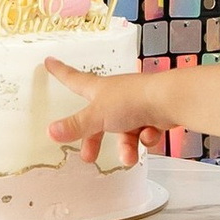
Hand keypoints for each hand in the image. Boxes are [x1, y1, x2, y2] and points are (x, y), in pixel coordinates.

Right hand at [45, 59, 173, 164]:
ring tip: (128, 158)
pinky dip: (145, 138)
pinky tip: (149, 136)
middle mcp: (116, 96)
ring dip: (126, 147)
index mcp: (98, 90)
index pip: (74, 80)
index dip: (60, 72)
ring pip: (124, 132)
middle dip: (94, 139)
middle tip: (88, 156)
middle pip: (98, 119)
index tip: (50, 62)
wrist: (169, 101)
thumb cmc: (132, 100)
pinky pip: (143, 133)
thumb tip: (51, 131)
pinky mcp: (152, 115)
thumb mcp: (97, 116)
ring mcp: (135, 105)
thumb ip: (76, 126)